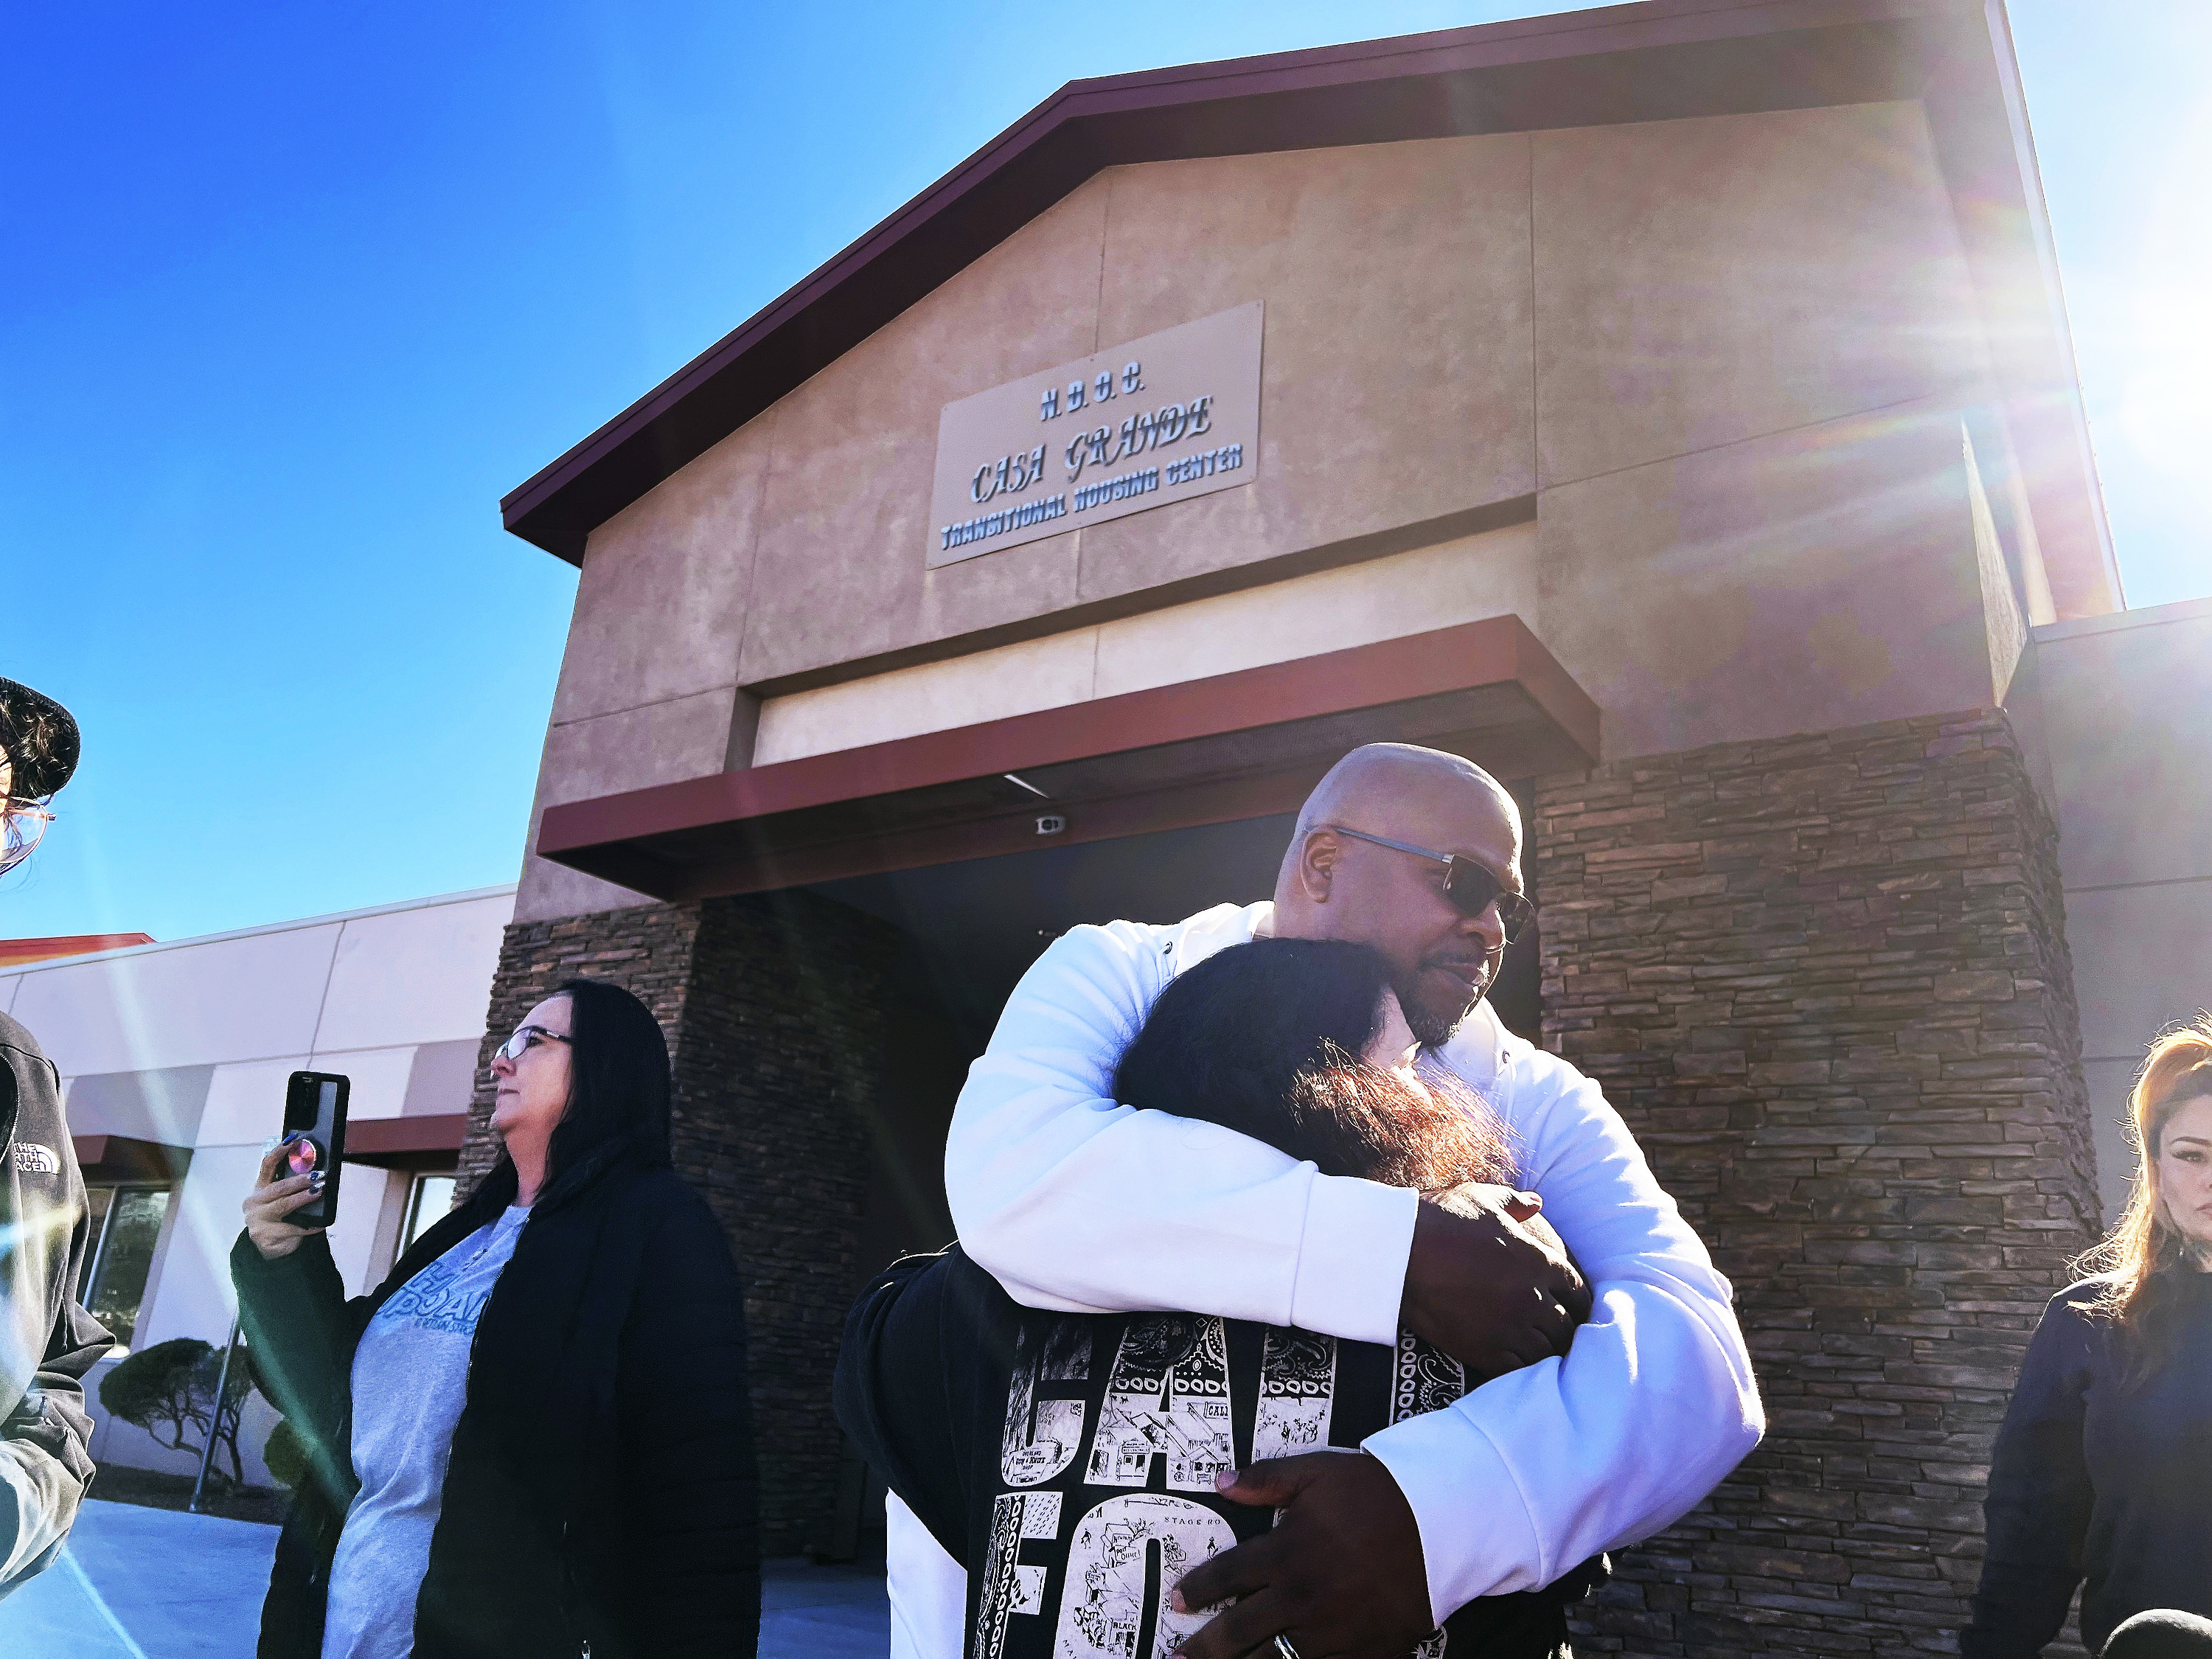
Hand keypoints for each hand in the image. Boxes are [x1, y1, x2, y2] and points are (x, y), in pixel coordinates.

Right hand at [242, 1142, 325, 1259]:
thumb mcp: (280, 1199)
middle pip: (278, 1187)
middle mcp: (255, 1202)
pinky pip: (292, 1228)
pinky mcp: (266, 1235)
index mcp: (260, 1188)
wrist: (270, 1247)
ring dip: (303, 1198)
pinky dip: (308, 1226)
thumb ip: (290, 1186)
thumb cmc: (278, 1219)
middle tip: (316, 1176)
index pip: (267, 1165)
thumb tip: (316, 1171)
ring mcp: (258, 1220)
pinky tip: (319, 1224)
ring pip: (283, 1205)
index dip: (279, 1152)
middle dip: (299, 1180)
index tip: (293, 1141)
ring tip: (318, 1192)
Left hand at [1169, 1452, 1433, 1658]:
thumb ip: (1264, 1479)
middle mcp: (1298, 1597)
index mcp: (1282, 1552)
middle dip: (1201, 1649)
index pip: (1224, 1577)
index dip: (1195, 1592)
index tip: (1176, 1601)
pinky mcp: (1360, 1653)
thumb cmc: (1376, 1493)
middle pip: (1236, 1633)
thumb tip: (1219, 1480)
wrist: (1441, 1522)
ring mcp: (1329, 1632)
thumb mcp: (1317, 1472)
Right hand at [1401, 1183, 1587, 1379]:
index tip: (1571, 1304)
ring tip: (1538, 1349)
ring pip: (1547, 1351)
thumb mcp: (1483, 1198)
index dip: (1577, 1298)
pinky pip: (1519, 1369)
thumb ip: (1515, 1202)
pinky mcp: (1486, 1350)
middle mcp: (1532, 1297)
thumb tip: (1537, 1202)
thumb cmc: (1441, 1219)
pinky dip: (1521, 1367)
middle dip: (1564, 1327)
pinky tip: (1515, 1361)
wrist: (1400, 1252)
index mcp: (1538, 1261)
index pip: (1577, 1289)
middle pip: (1566, 1325)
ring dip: (1545, 1350)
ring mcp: (1510, 1327)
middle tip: (1558, 1332)